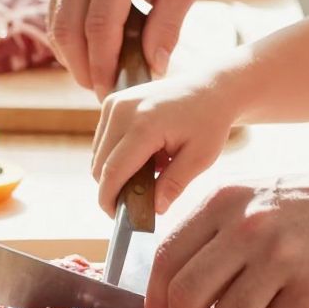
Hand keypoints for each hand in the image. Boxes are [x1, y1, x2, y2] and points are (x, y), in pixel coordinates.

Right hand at [47, 0, 202, 96]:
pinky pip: (55, 11)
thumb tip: (154, 68)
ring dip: (72, 58)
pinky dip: (68, 38)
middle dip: (83, 68)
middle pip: (69, 29)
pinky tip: (89, 52)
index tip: (112, 91)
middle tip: (102, 91)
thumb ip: (169, 25)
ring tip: (97, 76)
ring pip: (55, 24)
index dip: (103, 64)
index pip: (100, 25)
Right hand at [92, 64, 241, 217]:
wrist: (210, 89)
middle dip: (114, 188)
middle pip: (99, 166)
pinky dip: (116, 156)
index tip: (117, 219)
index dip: (109, 200)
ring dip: (116, 171)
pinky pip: (102, 141)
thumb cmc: (209, 123)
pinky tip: (144, 156)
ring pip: (98, 155)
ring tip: (149, 171)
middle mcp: (122, 110)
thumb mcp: (200, 159)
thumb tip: (154, 210)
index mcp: (144, 125)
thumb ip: (174, 185)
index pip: (112, 172)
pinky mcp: (112, 102)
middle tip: (141, 200)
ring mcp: (114, 104)